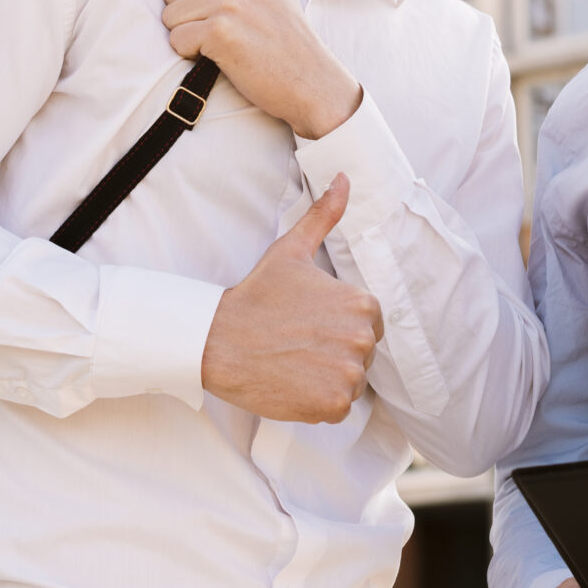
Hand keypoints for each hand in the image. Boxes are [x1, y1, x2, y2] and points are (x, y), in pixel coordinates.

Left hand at [163, 0, 362, 139]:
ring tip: (226, 42)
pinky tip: (223, 56)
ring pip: (170, 17)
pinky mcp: (221, 31)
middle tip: (225, 29)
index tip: (208, 0)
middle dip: (188, 15)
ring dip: (190, 36)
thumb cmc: (281, 35)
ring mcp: (229, 1)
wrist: (312, 80)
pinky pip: (177, 40)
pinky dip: (192, 54)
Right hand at [201, 178, 382, 422]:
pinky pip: (339, 408)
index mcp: (362, 303)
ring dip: (327, 378)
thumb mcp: (292, 250)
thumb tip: (346, 178)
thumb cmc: (256, 296)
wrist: (219, 341)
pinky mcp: (334, 405)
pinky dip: (318, 402)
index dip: (338, 326)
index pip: (368, 324)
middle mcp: (363, 339)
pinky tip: (292, 383)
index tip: (308, 324)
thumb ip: (325, 215)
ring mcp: (349, 374)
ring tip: (294, 362)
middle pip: (362, 355)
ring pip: (351, 382)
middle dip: (334, 352)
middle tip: (297, 343)